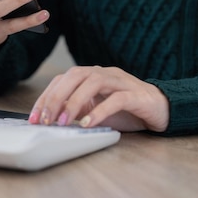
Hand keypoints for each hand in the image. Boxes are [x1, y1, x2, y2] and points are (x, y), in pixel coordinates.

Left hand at [28, 66, 169, 132]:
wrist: (162, 109)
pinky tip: (89, 124)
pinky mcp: (136, 94)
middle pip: (74, 76)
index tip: (34, 117)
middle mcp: (104, 74)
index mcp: (91, 75)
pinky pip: (116, 99)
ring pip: (93, 82)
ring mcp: (120, 81)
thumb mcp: (96, 111)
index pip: (63, 80)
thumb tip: (51, 122)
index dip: (46, 97)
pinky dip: (100, 110)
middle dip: (55, 98)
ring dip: (74, 102)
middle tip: (45, 120)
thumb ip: (77, 112)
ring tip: (63, 123)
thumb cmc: (127, 111)